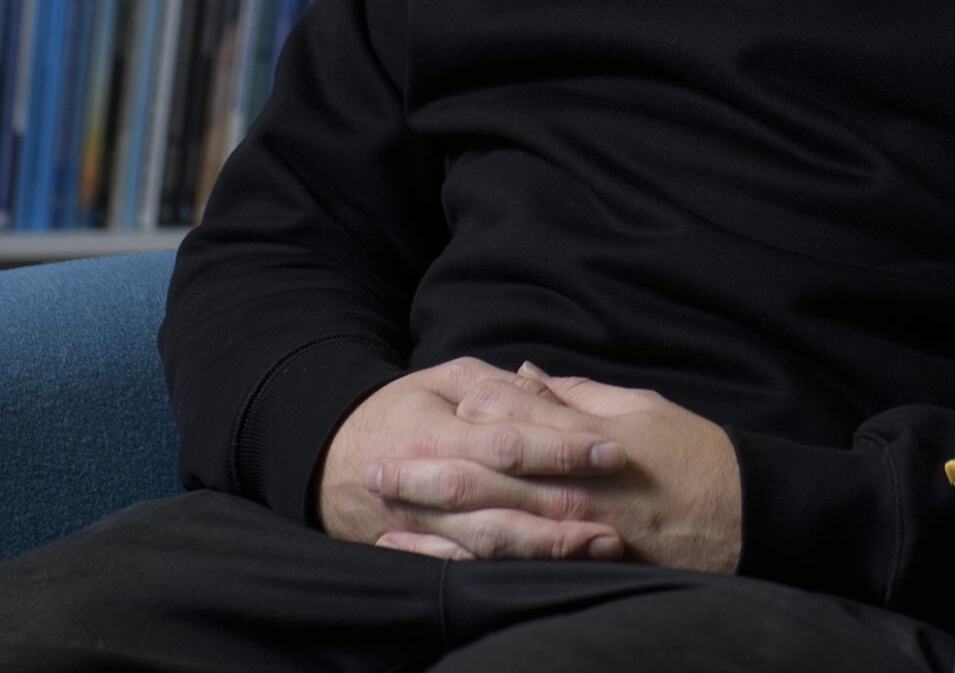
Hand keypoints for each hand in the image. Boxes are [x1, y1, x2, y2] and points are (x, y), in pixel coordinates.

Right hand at [315, 357, 631, 560]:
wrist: (330, 460)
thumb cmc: (398, 411)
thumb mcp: (440, 381)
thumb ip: (491, 387)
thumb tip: (540, 385)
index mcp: (439, 433)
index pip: (510, 442)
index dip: (562, 448)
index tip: (613, 450)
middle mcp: (431, 485)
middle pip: (506, 499)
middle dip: (566, 506)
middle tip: (624, 508)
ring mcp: (425, 526)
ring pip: (493, 542)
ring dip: (549, 546)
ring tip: (603, 544)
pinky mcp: (424, 552)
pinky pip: (471, 567)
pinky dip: (511, 572)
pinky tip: (551, 574)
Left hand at [367, 361, 743, 573]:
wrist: (746, 520)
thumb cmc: (694, 456)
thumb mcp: (642, 408)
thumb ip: (578, 395)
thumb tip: (529, 373)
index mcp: (587, 442)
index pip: (515, 423)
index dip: (466, 417)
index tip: (425, 409)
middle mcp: (573, 489)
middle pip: (486, 478)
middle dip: (426, 473)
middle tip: (372, 469)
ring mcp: (575, 534)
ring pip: (491, 531)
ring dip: (433, 525)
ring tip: (384, 520)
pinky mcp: (581, 568)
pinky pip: (515, 570)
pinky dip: (470, 567)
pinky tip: (434, 565)